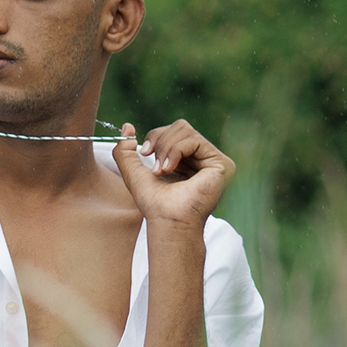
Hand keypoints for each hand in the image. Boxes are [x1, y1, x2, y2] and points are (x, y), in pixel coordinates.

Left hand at [109, 119, 233, 230]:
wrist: (166, 220)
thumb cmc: (154, 203)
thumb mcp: (133, 171)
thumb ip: (125, 150)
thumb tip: (128, 126)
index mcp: (188, 160)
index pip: (174, 131)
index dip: (156, 136)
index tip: (144, 152)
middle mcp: (203, 159)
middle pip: (180, 126)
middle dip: (160, 142)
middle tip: (155, 167)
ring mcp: (214, 161)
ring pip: (186, 131)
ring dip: (166, 149)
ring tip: (162, 171)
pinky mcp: (222, 164)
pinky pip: (195, 140)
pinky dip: (176, 151)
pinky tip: (170, 169)